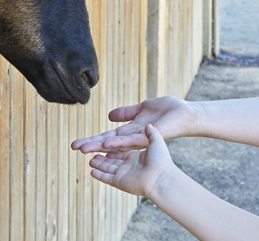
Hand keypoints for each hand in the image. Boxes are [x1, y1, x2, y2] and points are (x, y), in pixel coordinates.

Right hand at [71, 96, 197, 152]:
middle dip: (91, 145)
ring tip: (84, 149)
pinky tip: (106, 144)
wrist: (185, 114)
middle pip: (108, 143)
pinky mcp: (148, 137)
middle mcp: (132, 138)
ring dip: (100, 146)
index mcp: (130, 131)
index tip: (77, 143)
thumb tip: (109, 115)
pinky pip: (131, 141)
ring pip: (116, 144)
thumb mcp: (142, 108)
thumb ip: (126, 113)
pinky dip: (118, 143)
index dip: (92, 139)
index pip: (107, 136)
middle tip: (73, 148)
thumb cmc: (167, 112)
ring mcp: (140, 139)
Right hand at [87, 124, 175, 199]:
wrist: (163, 177)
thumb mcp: (156, 142)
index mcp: (136, 157)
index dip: (110, 146)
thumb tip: (149, 124)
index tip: (101, 143)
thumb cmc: (161, 160)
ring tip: (89, 159)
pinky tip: (92, 171)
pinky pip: (107, 178)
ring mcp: (125, 174)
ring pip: (108, 168)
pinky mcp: (121, 182)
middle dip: (99, 154)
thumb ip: (151, 133)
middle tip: (89, 150)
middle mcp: (129, 165)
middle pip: (111, 159)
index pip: (119, 150)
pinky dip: (100, 175)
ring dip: (98, 164)